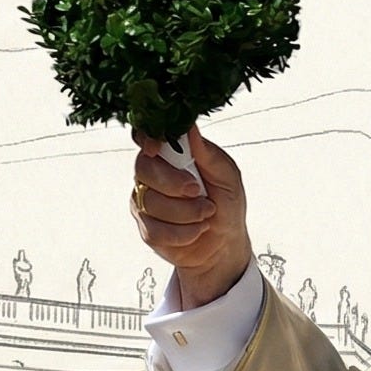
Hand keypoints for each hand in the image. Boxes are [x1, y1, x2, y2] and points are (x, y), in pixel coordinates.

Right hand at [130, 125, 249, 306]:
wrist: (226, 243)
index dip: (146, 139)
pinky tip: (196, 230)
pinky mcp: (147, 229)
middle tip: (197, 191)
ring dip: (186, 212)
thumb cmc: (227, 204)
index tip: (155, 148)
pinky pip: (154, 230)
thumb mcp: (228, 177)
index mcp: (171, 155)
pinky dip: (183, 233)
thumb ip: (208, 154)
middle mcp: (152, 176)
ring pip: (150, 202)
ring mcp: (145, 202)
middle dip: (172, 182)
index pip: (146, 137)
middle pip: (143, 169)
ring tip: (206, 213)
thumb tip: (190, 127)